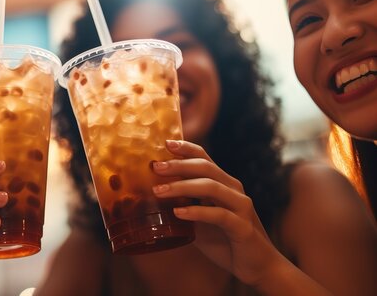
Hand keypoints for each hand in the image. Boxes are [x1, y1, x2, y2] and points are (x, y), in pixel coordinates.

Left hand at [151, 140, 282, 285]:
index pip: (204, 158)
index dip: (186, 149)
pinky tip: (178, 213)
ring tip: (159, 191)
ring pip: (211, 187)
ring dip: (182, 187)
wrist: (258, 267)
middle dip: (178, 165)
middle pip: (205, 168)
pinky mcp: (243, 227)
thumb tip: (152, 199)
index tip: (165, 143)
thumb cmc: (225, 242)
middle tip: (155, 167)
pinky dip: (197, 212)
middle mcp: (233, 190)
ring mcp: (241, 207)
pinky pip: (219, 215)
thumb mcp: (198, 222)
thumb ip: (182, 207)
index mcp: (223, 184)